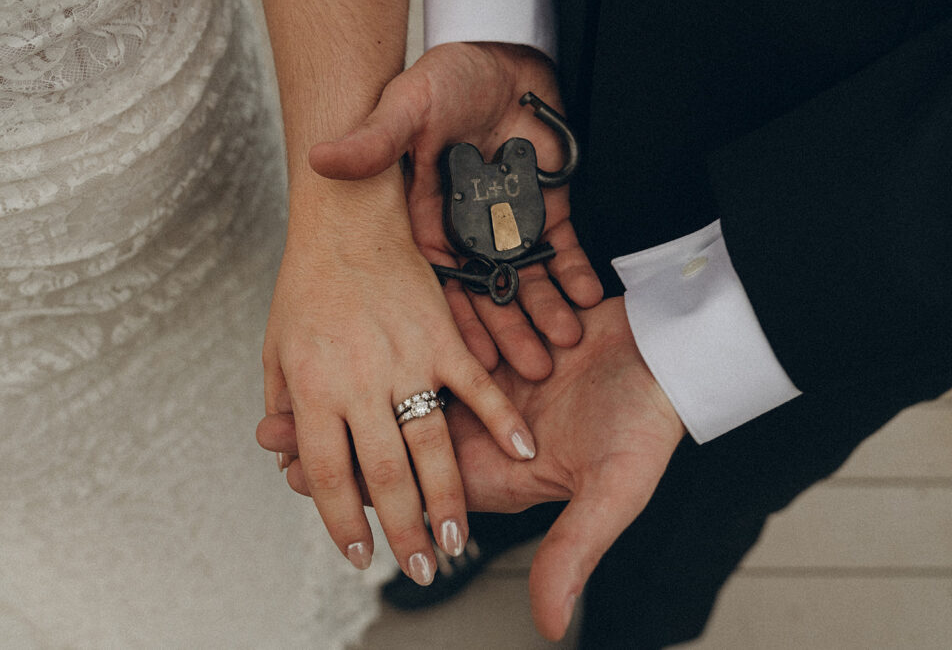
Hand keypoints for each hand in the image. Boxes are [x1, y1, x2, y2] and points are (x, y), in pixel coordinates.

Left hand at [261, 296, 685, 639]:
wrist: (677, 350)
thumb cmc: (650, 422)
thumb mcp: (612, 491)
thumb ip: (572, 551)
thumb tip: (548, 625)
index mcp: (500, 474)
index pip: (413, 486)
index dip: (359, 485)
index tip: (299, 478)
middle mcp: (487, 434)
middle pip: (397, 438)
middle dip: (339, 436)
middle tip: (273, 430)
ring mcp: (490, 388)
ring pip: (408, 388)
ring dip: (358, 384)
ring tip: (298, 378)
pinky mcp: (498, 344)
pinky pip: (437, 342)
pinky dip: (401, 342)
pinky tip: (360, 330)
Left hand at [262, 169, 536, 585]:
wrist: (349, 205)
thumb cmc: (309, 273)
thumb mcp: (276, 338)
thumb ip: (283, 397)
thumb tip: (277, 444)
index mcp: (312, 387)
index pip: (328, 476)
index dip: (344, 523)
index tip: (359, 555)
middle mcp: (358, 381)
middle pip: (381, 474)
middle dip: (402, 531)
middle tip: (417, 571)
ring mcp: (404, 358)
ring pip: (428, 445)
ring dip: (445, 499)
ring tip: (457, 541)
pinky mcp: (444, 332)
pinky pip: (476, 386)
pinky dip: (499, 420)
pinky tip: (519, 453)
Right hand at [310, 43, 602, 380]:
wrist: (501, 56)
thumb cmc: (446, 79)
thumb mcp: (407, 107)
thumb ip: (375, 141)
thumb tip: (320, 158)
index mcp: (428, 223)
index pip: (441, 283)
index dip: (457, 321)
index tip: (470, 359)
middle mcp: (468, 234)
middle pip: (488, 293)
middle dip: (510, 330)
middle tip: (530, 371)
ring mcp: (510, 225)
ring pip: (527, 279)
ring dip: (546, 311)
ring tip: (564, 343)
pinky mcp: (546, 210)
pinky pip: (562, 249)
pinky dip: (575, 271)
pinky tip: (588, 297)